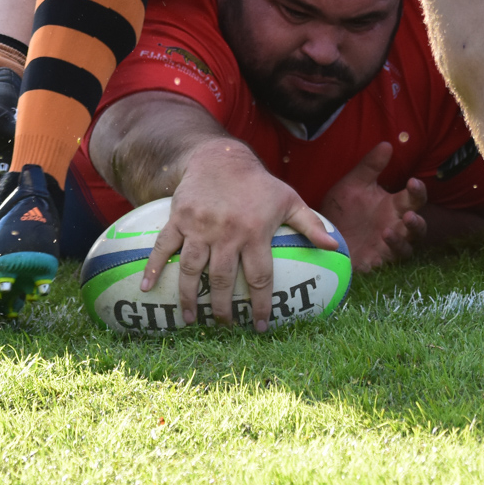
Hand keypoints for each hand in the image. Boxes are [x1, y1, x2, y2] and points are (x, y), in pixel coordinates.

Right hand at [138, 140, 335, 331]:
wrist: (220, 158)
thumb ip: (311, 224)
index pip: (259, 277)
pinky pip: (164, 247)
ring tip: (192, 319)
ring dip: (190, 298)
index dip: (261, 304)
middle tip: (226, 326)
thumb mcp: (289, 200)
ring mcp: (199, 227)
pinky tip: (147, 288)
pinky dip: (154, 268)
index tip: (261, 326)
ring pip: (192, 270)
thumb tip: (336, 246)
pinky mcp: (178, 220)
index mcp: (254, 232)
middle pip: (222, 280)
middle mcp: (226, 233)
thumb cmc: (258, 184)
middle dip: (224, 309)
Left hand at [319, 141, 425, 274]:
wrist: (320, 235)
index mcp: (394, 207)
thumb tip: (387, 144)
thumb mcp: (353, 184)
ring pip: (406, 248)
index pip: (415, 198)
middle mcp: (396, 227)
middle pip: (418, 227)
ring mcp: (387, 248)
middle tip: (409, 215)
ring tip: (388, 232)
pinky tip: (373, 255)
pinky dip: (381, 261)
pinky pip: (384, 266)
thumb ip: (370, 166)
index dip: (418, 191)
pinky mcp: (375, 264)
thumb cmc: (343, 209)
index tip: (413, 181)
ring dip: (400, 241)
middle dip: (417, 222)